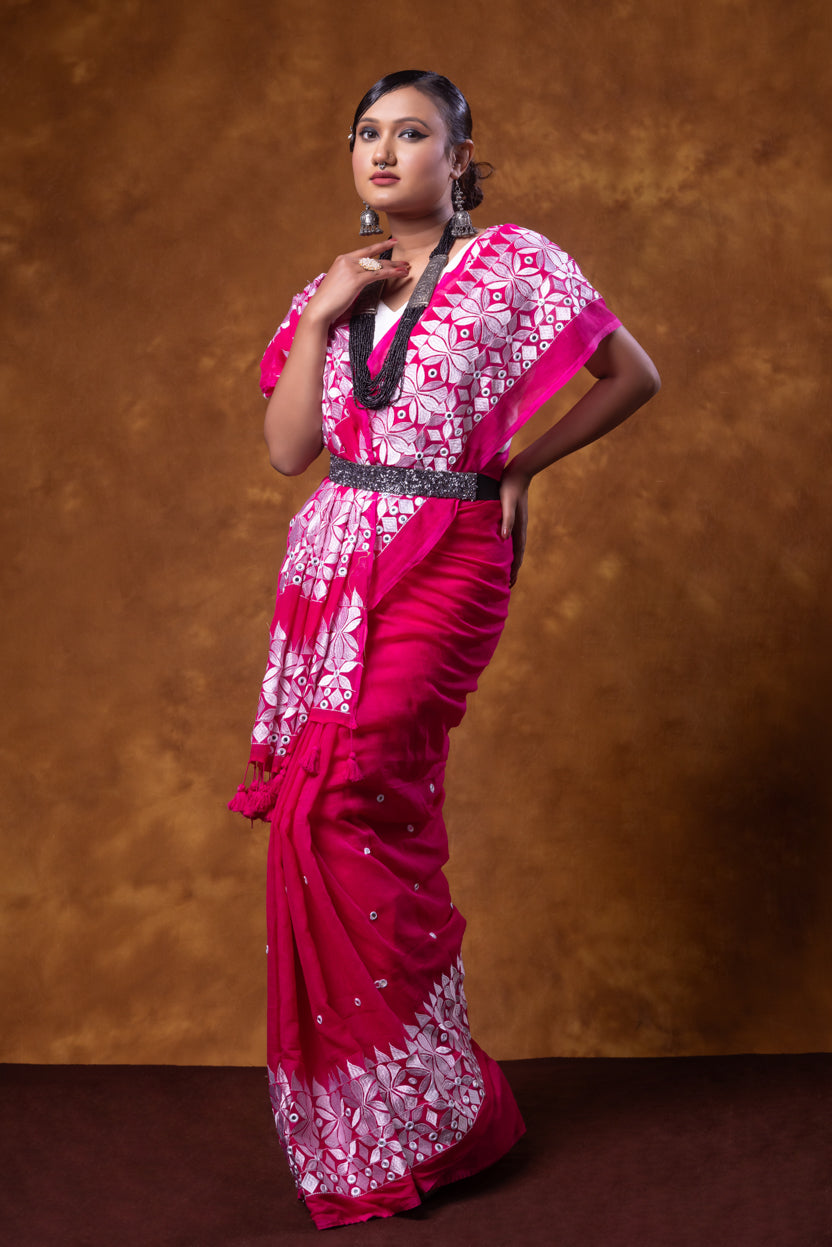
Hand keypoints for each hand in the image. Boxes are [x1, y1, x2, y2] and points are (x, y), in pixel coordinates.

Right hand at [303, 240, 409, 326]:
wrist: (319, 308)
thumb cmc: (328, 301)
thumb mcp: (339, 283)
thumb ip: (350, 277)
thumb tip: (361, 279)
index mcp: (342, 259)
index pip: (365, 251)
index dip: (380, 246)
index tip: (392, 242)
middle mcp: (347, 261)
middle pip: (374, 258)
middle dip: (392, 260)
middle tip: (404, 261)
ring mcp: (351, 269)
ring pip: (378, 265)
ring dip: (394, 267)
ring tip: (406, 269)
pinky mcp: (356, 279)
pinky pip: (378, 274)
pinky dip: (391, 273)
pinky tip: (399, 274)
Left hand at [499, 461, 530, 586]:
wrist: (518, 472)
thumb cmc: (510, 488)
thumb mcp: (506, 504)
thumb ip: (506, 520)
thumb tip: (504, 538)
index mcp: (518, 528)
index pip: (517, 555)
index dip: (513, 570)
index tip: (510, 583)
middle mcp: (518, 528)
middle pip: (516, 554)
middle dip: (512, 570)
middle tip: (508, 584)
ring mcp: (516, 523)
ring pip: (513, 547)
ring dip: (510, 560)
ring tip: (505, 571)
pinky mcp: (511, 518)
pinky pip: (509, 537)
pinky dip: (506, 548)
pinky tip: (501, 549)